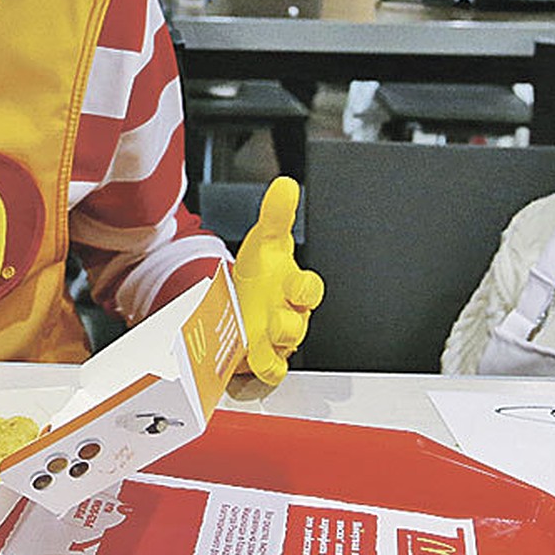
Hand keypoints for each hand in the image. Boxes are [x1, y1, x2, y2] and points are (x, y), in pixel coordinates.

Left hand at [231, 177, 323, 384]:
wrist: (243, 296)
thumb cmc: (262, 271)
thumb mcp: (266, 240)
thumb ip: (277, 214)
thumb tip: (285, 184)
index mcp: (294, 287)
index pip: (310, 289)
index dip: (306, 288)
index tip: (295, 283)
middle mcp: (290, 315)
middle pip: (298, 324)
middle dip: (290, 323)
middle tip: (277, 319)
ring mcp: (276, 339)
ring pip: (285, 348)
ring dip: (274, 345)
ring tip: (259, 336)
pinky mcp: (260, 356)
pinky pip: (271, 370)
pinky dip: (264, 367)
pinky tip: (250, 359)